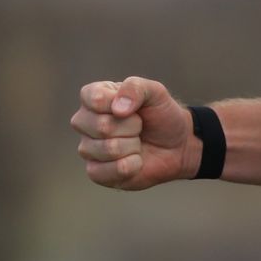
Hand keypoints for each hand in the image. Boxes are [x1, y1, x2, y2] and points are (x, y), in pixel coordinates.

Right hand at [72, 76, 196, 190]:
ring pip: (109, 149)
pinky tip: (135, 160)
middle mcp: (84, 122)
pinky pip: (108, 171)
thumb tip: (118, 110)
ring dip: (133, 146)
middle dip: (132, 126)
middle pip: (102, 126)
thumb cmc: (161, 115)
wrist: (176, 145)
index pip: (94, 99)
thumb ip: (135, 88)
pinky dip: (131, 166)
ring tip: (136, 142)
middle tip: (139, 126)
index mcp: (93, 97)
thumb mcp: (155, 92)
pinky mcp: (95, 172)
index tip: (134, 107)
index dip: (120, 103)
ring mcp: (88, 148)